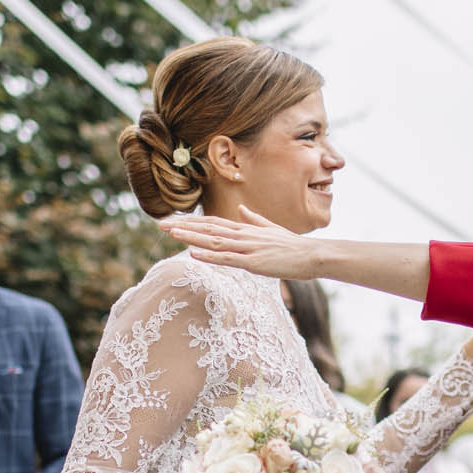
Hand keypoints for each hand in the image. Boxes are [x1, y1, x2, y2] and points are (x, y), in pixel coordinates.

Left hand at [159, 207, 319, 280]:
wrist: (311, 254)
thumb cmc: (293, 245)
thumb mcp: (271, 229)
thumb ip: (254, 220)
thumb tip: (242, 209)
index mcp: (245, 229)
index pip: (213, 223)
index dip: (192, 221)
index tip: (173, 220)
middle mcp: (243, 235)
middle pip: (208, 229)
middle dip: (183, 226)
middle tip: (161, 224)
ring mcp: (247, 248)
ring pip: (214, 241)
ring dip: (191, 237)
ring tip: (171, 233)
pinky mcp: (253, 263)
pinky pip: (227, 259)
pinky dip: (209, 256)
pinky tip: (193, 254)